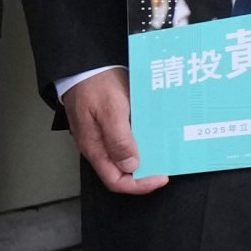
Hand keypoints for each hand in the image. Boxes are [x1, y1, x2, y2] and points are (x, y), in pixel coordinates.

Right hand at [62, 72, 165, 195]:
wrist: (84, 64)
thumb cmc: (95, 84)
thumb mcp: (110, 111)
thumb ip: (119, 139)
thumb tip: (130, 166)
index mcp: (95, 148)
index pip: (116, 181)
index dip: (139, 185)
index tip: (161, 177)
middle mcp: (98, 146)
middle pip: (121, 173)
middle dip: (144, 174)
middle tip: (166, 165)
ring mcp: (102, 136)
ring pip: (124, 158)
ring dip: (144, 158)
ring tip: (164, 152)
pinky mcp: (108, 125)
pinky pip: (125, 141)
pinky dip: (141, 143)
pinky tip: (153, 136)